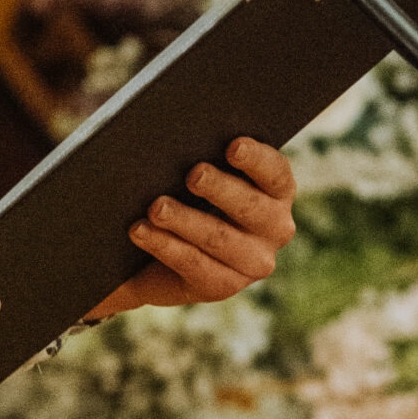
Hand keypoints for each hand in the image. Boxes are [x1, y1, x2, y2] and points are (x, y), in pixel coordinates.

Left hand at [85, 137, 295, 321]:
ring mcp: (253, 263)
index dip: (257, 159)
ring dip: (186, 220)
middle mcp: (275, 228)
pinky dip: (165, 246)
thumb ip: (200, 151)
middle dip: (220, 189)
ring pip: (220, 238)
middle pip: (251, 207)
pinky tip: (141, 230)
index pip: (276, 172)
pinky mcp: (223, 286)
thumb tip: (174, 132)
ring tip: (156, 207)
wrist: (159, 248)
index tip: (232, 146)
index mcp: (276, 191)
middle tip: (193, 174)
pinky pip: (194, 265)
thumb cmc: (184, 190)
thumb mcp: (198, 170)